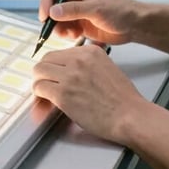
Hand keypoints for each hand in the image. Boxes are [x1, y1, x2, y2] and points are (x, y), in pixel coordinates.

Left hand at [32, 43, 146, 142]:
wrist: (129, 115)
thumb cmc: (123, 98)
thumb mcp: (108, 67)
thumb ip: (90, 63)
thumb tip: (74, 68)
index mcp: (89, 52)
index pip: (60, 53)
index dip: (54, 65)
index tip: (54, 74)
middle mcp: (78, 60)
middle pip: (46, 59)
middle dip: (44, 72)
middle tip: (46, 83)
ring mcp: (69, 76)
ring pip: (39, 72)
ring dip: (39, 82)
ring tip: (44, 92)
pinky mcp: (63, 94)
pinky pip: (39, 88)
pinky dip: (39, 95)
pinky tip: (46, 100)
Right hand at [38, 0, 140, 46]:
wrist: (133, 26)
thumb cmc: (121, 10)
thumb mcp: (97, 8)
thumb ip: (74, 9)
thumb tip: (54, 11)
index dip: (46, 0)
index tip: (45, 15)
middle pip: (51, 3)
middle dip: (51, 17)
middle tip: (53, 27)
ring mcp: (76, 10)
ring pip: (56, 18)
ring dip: (59, 27)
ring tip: (70, 33)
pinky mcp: (79, 22)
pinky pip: (64, 28)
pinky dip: (66, 33)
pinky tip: (76, 35)